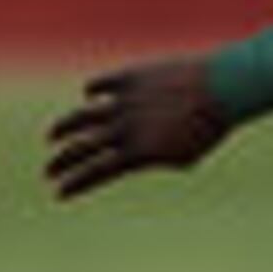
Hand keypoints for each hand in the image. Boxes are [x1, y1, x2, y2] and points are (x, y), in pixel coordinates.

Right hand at [44, 59, 230, 198]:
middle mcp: (126, 128)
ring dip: (64, 129)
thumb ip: (157, 159)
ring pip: (83, 117)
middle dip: (62, 163)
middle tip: (49, 172)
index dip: (76, 185)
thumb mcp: (186, 155)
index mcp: (140, 152)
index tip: (59, 194)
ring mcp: (125, 102)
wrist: (223, 89)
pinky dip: (92, 90)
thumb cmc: (211, 127)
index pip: (98, 173)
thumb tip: (137, 156)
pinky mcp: (130, 77)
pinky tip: (89, 95)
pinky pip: (101, 85)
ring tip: (52, 137)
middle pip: (83, 149)